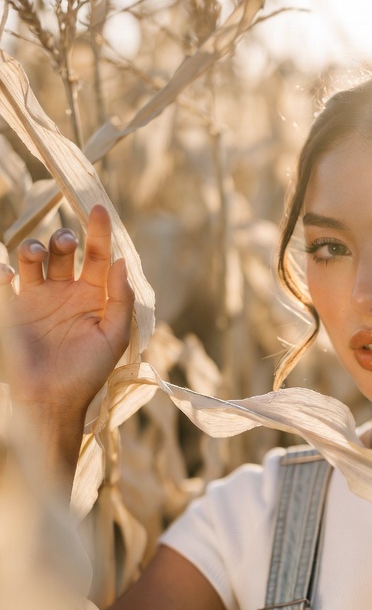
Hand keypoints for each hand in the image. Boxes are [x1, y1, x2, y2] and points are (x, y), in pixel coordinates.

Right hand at [0, 205, 133, 420]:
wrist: (52, 401)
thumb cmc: (88, 372)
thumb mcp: (114, 337)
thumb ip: (121, 299)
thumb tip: (122, 260)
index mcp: (94, 295)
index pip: (97, 255)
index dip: (99, 231)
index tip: (98, 209)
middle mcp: (65, 291)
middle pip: (62, 251)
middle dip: (63, 240)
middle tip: (65, 244)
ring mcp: (37, 298)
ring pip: (32, 258)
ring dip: (34, 248)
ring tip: (36, 254)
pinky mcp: (13, 309)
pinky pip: (5, 280)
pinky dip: (3, 270)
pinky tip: (9, 274)